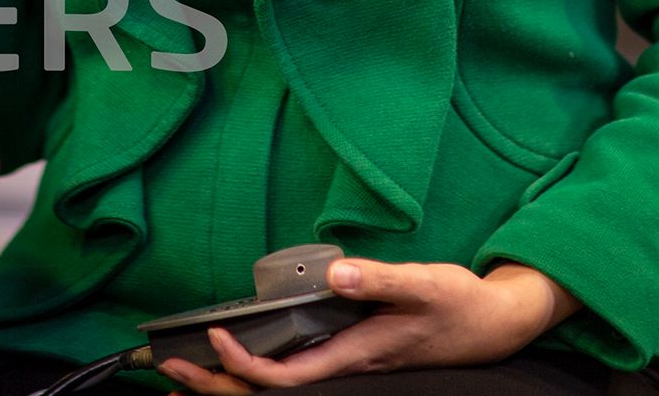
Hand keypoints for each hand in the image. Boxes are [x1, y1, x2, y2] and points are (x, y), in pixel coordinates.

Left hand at [156, 258, 580, 390]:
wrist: (494, 323)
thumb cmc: (459, 304)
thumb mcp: (424, 283)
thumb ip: (378, 278)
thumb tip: (334, 274)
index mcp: (355, 354)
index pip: (286, 377)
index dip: (245, 366)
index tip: (216, 337)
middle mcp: (345, 366)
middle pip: (271, 393)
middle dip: (216, 385)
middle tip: (165, 369)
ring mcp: (346, 362)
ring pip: (279, 386)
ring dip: (230, 381)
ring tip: (184, 372)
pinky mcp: (351, 351)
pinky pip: (294, 370)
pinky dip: (258, 368)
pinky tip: (241, 357)